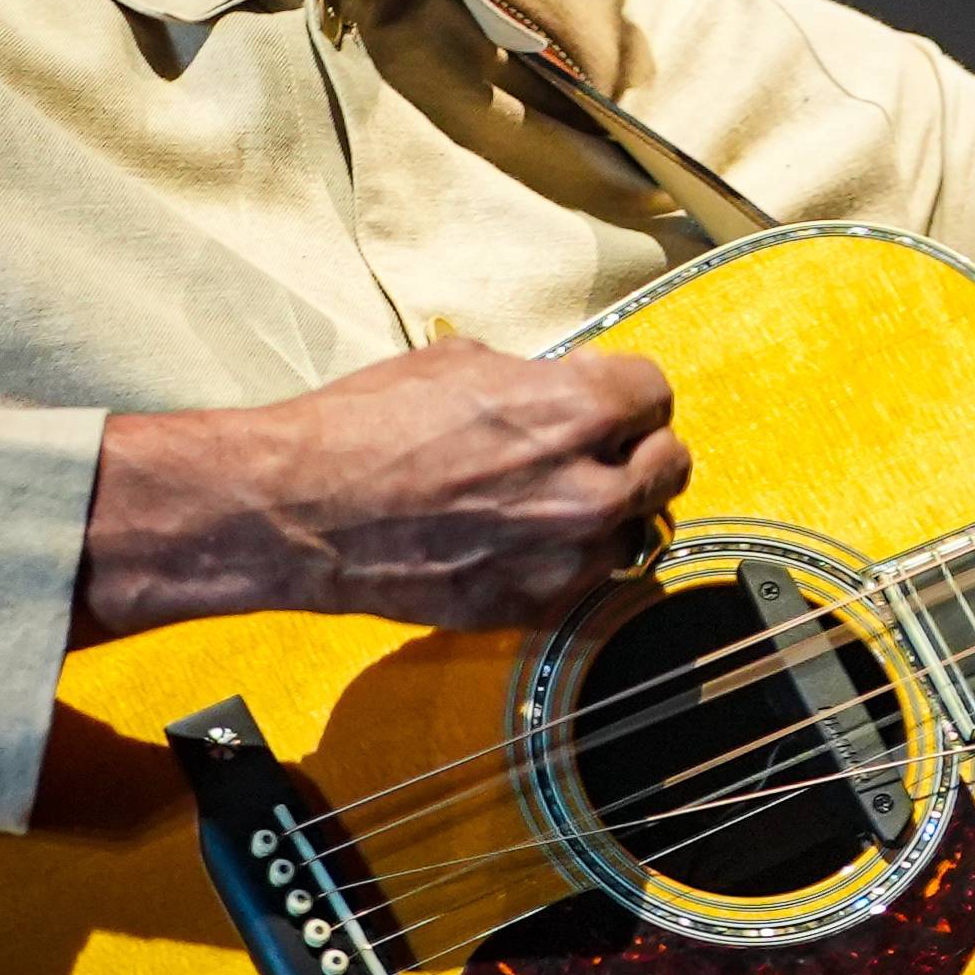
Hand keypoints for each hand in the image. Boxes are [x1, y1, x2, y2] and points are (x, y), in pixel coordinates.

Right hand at [76, 339, 691, 640]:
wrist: (304, 512)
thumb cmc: (367, 427)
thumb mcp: (463, 366)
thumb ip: (539, 381)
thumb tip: (570, 388)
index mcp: (578, 411)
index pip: (656, 394)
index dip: (626, 393)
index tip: (608, 400)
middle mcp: (588, 488)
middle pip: (670, 464)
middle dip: (638, 449)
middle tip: (603, 449)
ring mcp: (567, 557)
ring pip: (636, 530)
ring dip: (610, 512)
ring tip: (558, 500)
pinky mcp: (535, 607)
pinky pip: (589, 581)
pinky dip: (570, 561)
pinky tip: (525, 541)